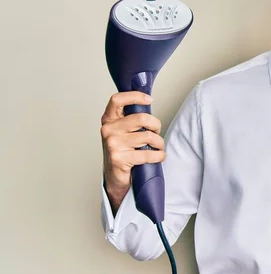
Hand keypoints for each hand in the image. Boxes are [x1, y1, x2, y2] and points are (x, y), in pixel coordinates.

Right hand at [100, 91, 165, 210]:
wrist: (115, 177)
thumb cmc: (123, 151)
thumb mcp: (124, 131)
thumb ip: (132, 118)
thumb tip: (148, 102)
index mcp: (109, 119)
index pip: (117, 100)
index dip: (135, 96)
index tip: (149, 99)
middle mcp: (108, 130)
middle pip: (141, 118)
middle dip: (156, 125)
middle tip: (157, 132)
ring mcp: (112, 144)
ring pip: (147, 136)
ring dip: (159, 142)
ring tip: (158, 147)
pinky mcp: (118, 159)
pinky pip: (147, 154)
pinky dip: (159, 155)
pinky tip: (159, 156)